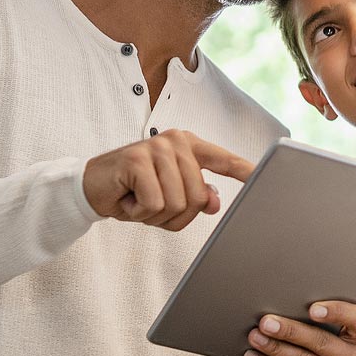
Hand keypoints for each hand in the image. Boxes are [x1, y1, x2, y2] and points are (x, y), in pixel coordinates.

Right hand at [83, 130, 253, 229]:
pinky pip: (154, 203)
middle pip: (198, 196)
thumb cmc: (134, 191)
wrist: (91, 187)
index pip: (224, 159)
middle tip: (151, 203)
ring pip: (177, 202)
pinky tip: (127, 198)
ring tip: (138, 199)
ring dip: (155, 214)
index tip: (264, 176)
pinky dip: (139, 211)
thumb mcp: (170, 197)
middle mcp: (175, 141)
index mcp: (189, 146)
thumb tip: (215, 202)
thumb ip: (196, 196)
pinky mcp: (137, 159)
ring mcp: (156, 147)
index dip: (245, 170)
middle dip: (174, 213)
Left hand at [244, 301, 355, 355]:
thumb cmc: (309, 353)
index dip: (337, 312)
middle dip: (290, 330)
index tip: (312, 308)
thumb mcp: (318, 334)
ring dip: (275, 348)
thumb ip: (312, 322)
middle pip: (323, 342)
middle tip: (266, 322)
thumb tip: (283, 308)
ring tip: (255, 337)